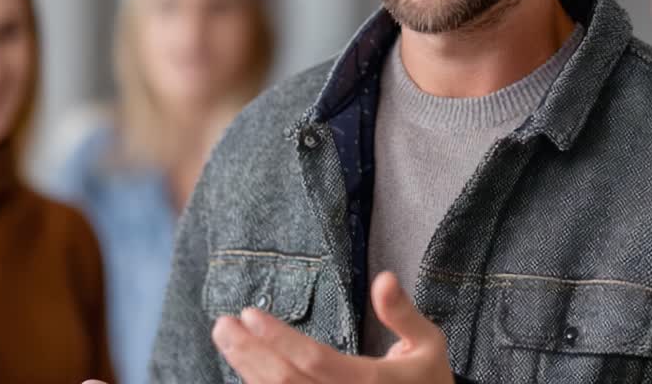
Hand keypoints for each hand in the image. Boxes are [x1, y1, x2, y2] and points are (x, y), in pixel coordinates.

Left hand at [212, 271, 453, 383]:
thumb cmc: (428, 381)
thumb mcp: (428, 344)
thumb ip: (402, 313)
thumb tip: (384, 277)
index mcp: (370, 383)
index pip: (312, 359)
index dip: (277, 337)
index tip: (250, 313)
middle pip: (284, 381)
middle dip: (248, 352)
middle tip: (223, 325)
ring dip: (247, 369)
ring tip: (227, 340)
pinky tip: (247, 370)